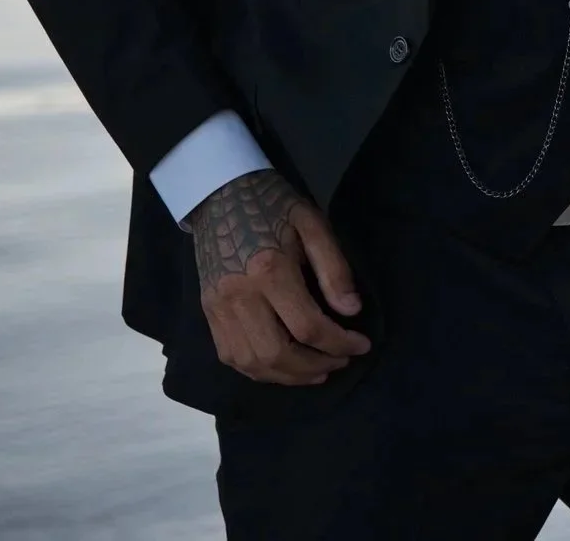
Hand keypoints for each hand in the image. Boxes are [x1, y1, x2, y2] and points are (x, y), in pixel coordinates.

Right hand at [188, 169, 371, 384]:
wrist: (220, 195)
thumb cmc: (274, 206)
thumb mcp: (313, 224)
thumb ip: (334, 269)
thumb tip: (352, 311)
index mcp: (269, 270)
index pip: (309, 326)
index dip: (339, 343)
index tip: (362, 345)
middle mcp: (239, 296)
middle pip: (278, 354)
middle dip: (315, 366)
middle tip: (341, 362)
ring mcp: (218, 308)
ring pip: (252, 363)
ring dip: (288, 376)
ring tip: (318, 371)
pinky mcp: (207, 313)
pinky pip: (232, 357)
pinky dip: (260, 371)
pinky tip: (284, 367)